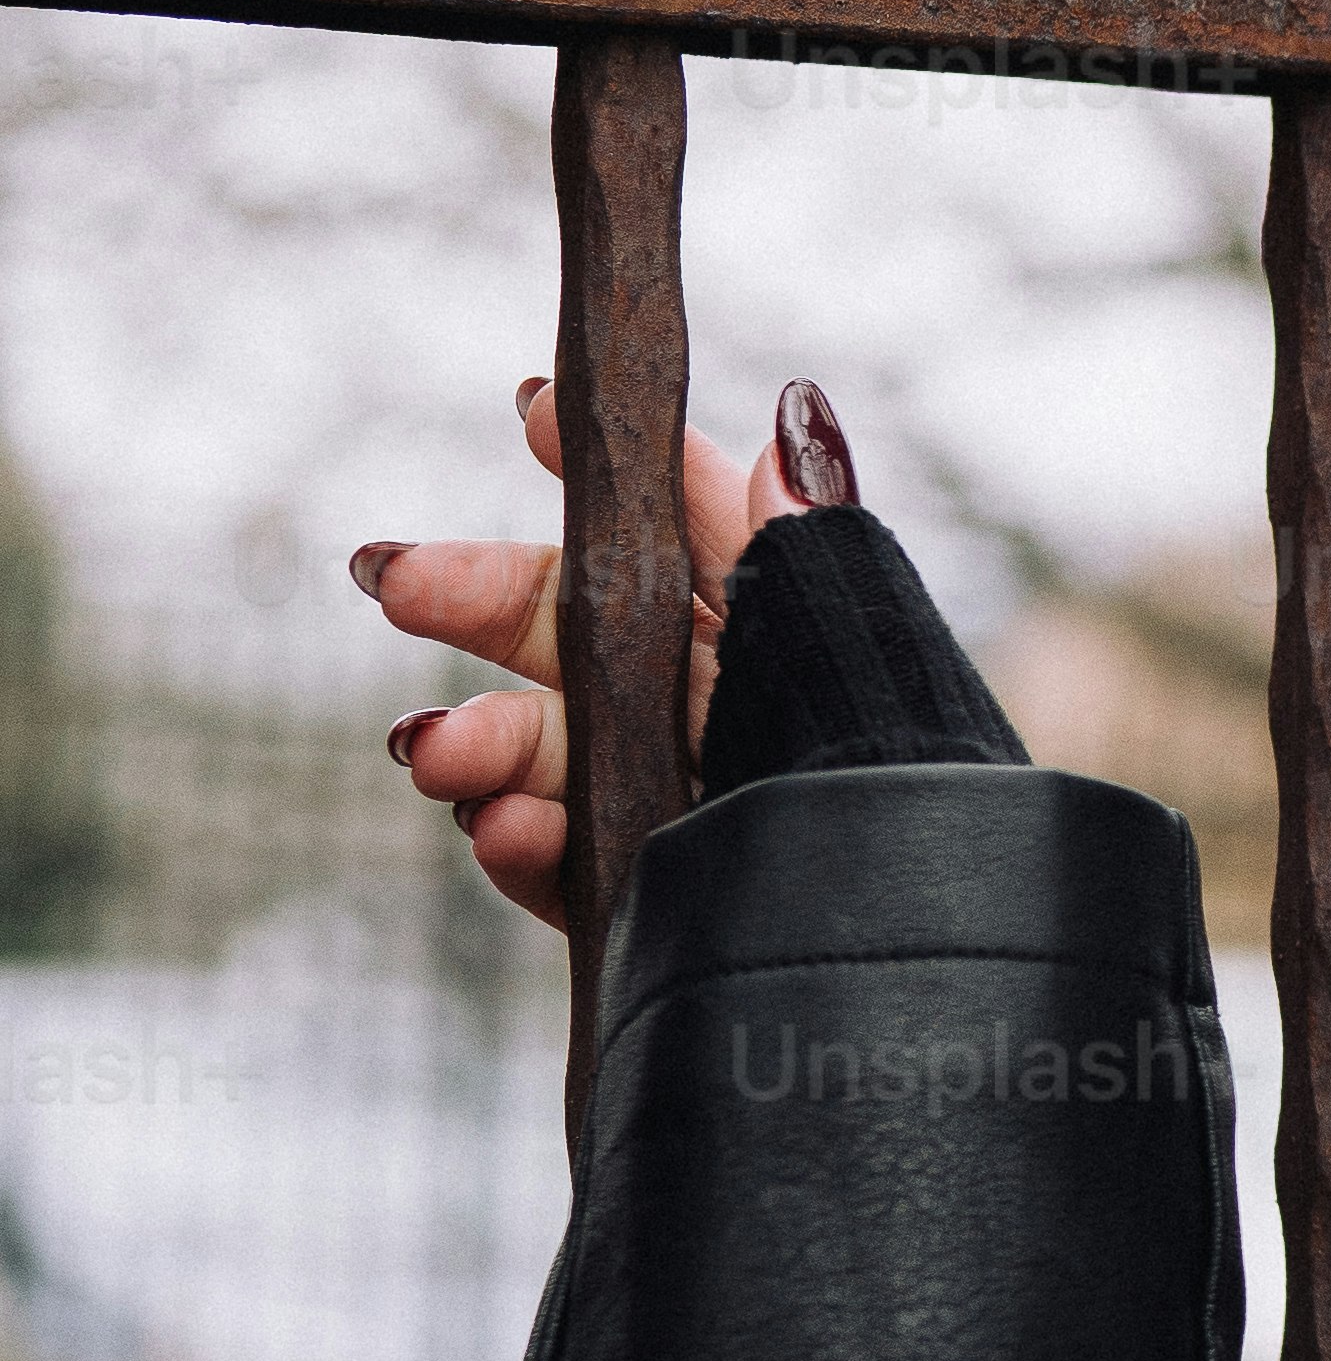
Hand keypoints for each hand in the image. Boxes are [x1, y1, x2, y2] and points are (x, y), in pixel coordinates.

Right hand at [352, 371, 852, 931]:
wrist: (908, 954)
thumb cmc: (900, 786)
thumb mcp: (856, 654)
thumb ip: (812, 547)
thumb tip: (802, 418)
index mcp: (778, 634)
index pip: (678, 527)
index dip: (606, 468)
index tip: (532, 407)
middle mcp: (722, 714)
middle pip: (574, 634)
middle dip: (480, 602)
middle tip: (392, 584)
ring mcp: (682, 809)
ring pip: (548, 755)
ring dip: (478, 742)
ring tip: (437, 752)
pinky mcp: (659, 908)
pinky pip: (566, 868)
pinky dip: (520, 847)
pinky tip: (501, 831)